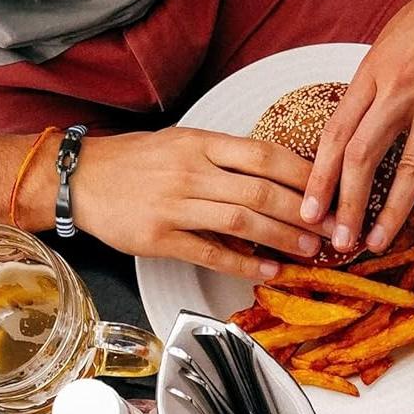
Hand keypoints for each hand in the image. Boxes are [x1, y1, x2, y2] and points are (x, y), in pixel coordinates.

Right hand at [73, 127, 327, 281]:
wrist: (79, 178)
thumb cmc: (133, 162)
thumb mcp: (180, 143)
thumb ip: (222, 157)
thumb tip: (271, 175)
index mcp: (200, 142)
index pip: (265, 155)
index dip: (305, 174)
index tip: (333, 189)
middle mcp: (192, 170)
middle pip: (262, 190)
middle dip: (306, 212)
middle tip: (334, 228)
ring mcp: (175, 204)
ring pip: (243, 221)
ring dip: (282, 238)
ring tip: (309, 250)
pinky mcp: (160, 238)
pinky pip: (210, 252)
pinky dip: (244, 264)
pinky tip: (268, 271)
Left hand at [300, 0, 413, 253]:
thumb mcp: (392, 42)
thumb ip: (377, 84)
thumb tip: (360, 122)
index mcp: (374, 73)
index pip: (336, 133)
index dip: (319, 177)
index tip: (308, 211)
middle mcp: (400, 86)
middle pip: (363, 155)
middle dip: (348, 204)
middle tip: (339, 242)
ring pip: (413, 164)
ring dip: (394, 210)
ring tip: (382, 242)